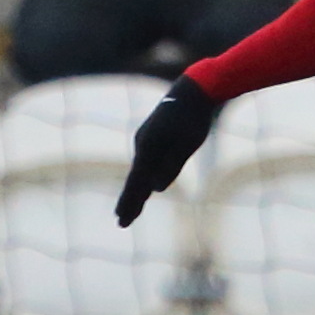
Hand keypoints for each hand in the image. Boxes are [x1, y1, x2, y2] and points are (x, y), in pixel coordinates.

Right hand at [115, 75, 217, 225]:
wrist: (193, 90)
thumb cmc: (194, 117)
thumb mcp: (188, 143)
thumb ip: (172, 166)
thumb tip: (156, 189)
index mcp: (148, 148)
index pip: (137, 183)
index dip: (130, 203)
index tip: (122, 220)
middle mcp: (141, 145)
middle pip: (134, 180)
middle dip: (129, 202)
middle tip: (121, 223)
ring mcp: (145, 140)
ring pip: (139, 172)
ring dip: (135, 192)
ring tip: (129, 211)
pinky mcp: (151, 137)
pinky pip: (145, 163)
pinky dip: (142, 178)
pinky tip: (143, 188)